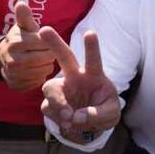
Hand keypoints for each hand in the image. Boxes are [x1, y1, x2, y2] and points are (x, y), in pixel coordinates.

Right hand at [0, 2, 56, 91]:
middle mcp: (12, 59)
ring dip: (46, 67)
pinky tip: (35, 71)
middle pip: (46, 59)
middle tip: (47, 53)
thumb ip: (25, 16)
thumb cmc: (21, 39)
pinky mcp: (15, 86)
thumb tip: (21, 3)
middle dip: (50, 56)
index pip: (46, 44)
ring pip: (42, 72)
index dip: (50, 43)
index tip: (46, 42)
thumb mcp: (23, 26)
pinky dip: (39, 78)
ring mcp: (12, 74)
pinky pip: (36, 83)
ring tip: (42, 61)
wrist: (2, 58)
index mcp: (16, 42)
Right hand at [40, 28, 119, 142]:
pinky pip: (47, 108)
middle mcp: (75, 77)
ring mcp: (61, 89)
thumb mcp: (110, 113)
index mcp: (94, 75)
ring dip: (58, 103)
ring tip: (69, 117)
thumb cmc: (103, 110)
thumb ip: (99, 114)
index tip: (90, 33)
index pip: (93, 60)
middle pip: (64, 56)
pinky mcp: (50, 103)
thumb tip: (77, 117)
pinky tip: (67, 123)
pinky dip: (56, 118)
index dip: (92, 47)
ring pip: (49, 88)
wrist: (90, 125)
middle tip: (44, 30)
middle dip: (54, 43)